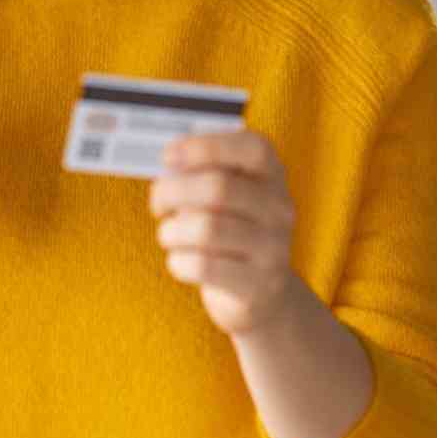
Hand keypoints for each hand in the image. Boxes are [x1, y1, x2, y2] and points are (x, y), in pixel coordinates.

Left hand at [147, 130, 296, 335]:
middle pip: (218, 188)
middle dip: (172, 192)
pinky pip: (203, 266)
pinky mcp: (258, 284)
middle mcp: (279, 209)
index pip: (253, 148)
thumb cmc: (228, 229)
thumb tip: (171, 165)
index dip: (206, 146)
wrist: (261, 291)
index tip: (168, 157)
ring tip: (169, 235)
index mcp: (271, 175)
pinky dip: (178, 261)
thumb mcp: (223, 194)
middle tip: (157, 203)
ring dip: (172, 231)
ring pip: (206, 229)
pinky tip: (180, 260)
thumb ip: (201, 173)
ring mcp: (273, 248)